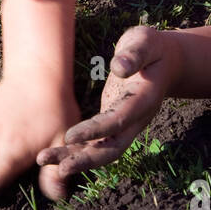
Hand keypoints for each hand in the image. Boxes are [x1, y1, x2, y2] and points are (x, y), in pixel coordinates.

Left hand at [38, 25, 177, 176]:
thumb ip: (135, 54)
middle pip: (112, 148)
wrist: (166, 62)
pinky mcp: (113, 123)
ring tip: (44, 159)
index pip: (118, 120)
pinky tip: (53, 155)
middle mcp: (135, 119)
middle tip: (58, 167)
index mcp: (144, 99)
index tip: (70, 136)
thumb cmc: (152, 48)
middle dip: (85, 160)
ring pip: (101, 150)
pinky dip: (75, 150)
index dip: (95, 131)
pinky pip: (95, 142)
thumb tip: (118, 67)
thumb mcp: (146, 42)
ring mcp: (125, 124)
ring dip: (74, 158)